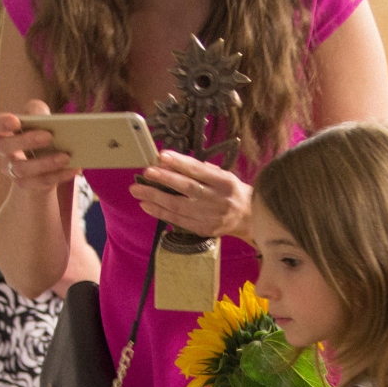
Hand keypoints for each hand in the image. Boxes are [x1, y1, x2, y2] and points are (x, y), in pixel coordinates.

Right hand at [0, 99, 78, 191]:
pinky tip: (75, 169)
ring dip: (46, 163)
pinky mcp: (27, 185)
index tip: (15, 120)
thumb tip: (42, 117)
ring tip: (67, 156)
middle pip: (5, 147)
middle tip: (49, 136)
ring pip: (22, 170)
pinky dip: (60, 175)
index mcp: (0, 132)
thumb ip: (37, 111)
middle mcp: (2, 153)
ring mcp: (11, 171)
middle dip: (27, 141)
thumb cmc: (39, 131)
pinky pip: (41, 182)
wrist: (44, 160)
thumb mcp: (38, 117)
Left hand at [129, 150, 252, 242]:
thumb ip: (201, 171)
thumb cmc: (232, 192)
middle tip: (145, 173)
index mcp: (224, 182)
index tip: (161, 156)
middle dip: (164, 180)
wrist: (249, 218)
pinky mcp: (203, 229)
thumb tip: (171, 163)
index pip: (198, 171)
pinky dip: (161, 213)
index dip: (179, 163)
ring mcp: (210, 217)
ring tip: (138, 191)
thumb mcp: (224, 176)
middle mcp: (217, 200)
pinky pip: (178, 221)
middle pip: (187, 189)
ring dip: (156, 198)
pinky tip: (147, 206)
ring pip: (179, 207)